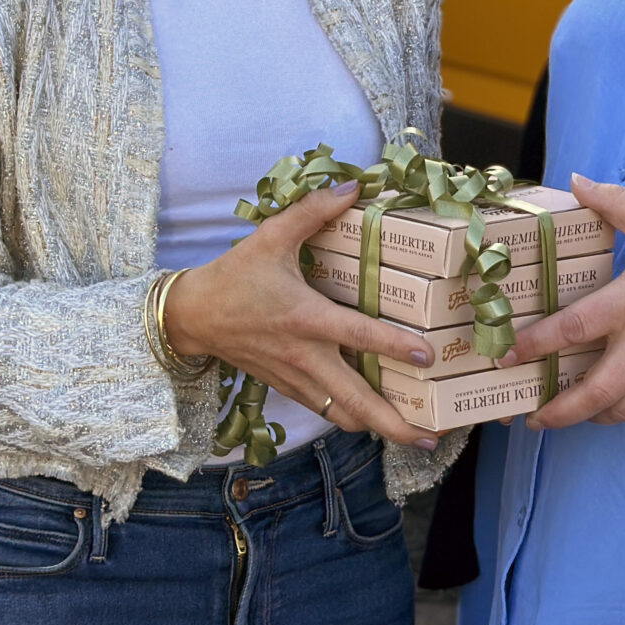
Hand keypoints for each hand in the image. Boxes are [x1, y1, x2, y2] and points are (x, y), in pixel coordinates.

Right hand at [166, 181, 439, 447]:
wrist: (194, 316)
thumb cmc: (235, 276)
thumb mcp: (270, 236)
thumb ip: (313, 211)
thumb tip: (353, 187)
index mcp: (307, 318)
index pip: (359, 335)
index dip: (394, 346)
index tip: (427, 356)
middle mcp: (306, 355)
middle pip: (356, 400)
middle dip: (393, 423)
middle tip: (430, 438)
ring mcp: (296, 378)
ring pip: (342, 413)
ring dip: (376, 427)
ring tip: (412, 435)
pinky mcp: (286, 387)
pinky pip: (325, 409)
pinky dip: (350, 417)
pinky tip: (371, 419)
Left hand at [504, 174, 624, 428]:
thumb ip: (615, 202)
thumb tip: (577, 180)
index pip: (572, 329)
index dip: (535, 345)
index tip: (508, 354)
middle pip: (592, 392)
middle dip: (557, 411)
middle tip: (530, 415)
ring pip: (621, 409)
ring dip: (590, 417)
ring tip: (567, 416)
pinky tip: (613, 403)